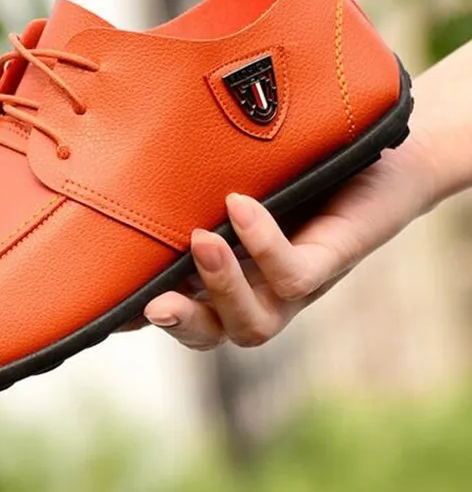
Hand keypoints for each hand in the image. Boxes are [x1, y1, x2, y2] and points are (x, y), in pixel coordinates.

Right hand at [140, 129, 436, 350]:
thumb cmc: (303, 165)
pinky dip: (263, 244)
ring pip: (254, 324)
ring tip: (200, 241)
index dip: (137, 320)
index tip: (101, 312)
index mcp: (227, 276)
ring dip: (221, 289)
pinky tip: (240, 205)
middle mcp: (257, 291)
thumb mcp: (234, 176)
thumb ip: (195, 186)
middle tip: (149, 307)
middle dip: (180, 326)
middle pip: (212, 335)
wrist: (390, 156)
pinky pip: (295, 276)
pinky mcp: (332, 264)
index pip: (178, 308)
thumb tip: (127, 164)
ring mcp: (295, 286)